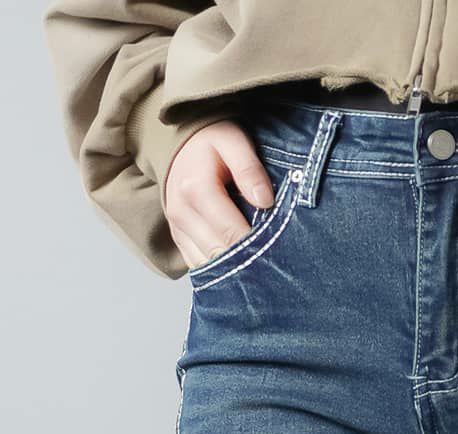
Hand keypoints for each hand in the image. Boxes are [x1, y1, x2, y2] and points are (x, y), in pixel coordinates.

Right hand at [164, 121, 275, 269]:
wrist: (179, 141)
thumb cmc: (211, 140)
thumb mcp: (234, 142)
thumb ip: (249, 169)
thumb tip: (265, 201)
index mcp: (196, 189)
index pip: (231, 234)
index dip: (257, 246)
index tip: (280, 248)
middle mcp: (182, 213)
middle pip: (219, 254)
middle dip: (248, 260)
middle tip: (274, 259)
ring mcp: (177, 228)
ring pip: (208, 265)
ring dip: (234, 268)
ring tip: (259, 262)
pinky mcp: (178, 238)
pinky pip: (198, 265)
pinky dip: (219, 268)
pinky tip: (239, 263)